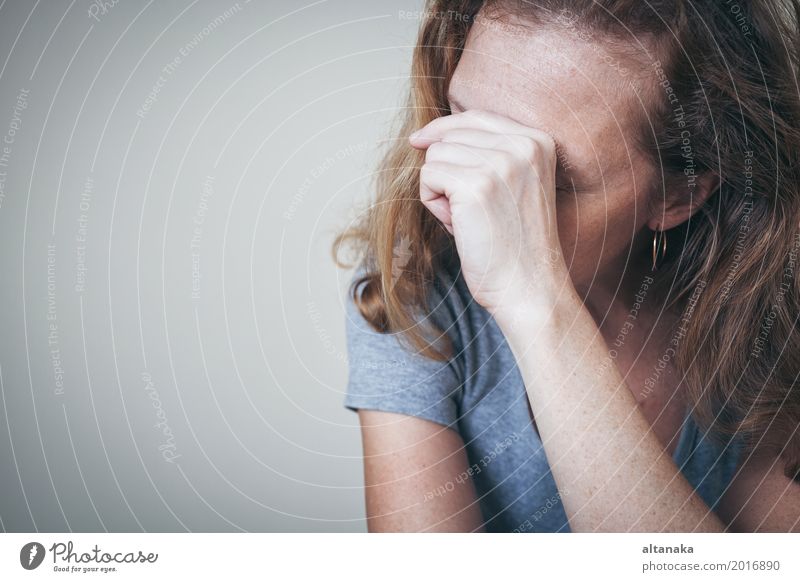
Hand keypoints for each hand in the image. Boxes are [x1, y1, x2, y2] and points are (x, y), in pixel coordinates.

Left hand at [409, 109, 570, 318]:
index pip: (477, 117)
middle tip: (466, 209)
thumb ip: (488, 155)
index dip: (443, 129)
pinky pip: (428, 177)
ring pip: (436, 156)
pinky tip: (456, 225)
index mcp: (538, 140)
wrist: (530, 287)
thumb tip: (429, 137)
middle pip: (451, 135)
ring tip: (467, 219)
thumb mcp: (513, 186)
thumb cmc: (515, 244)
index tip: (419, 141)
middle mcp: (522, 145)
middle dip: (446, 171)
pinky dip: (432, 203)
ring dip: (439, 189)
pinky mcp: (475, 185)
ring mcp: (499, 163)